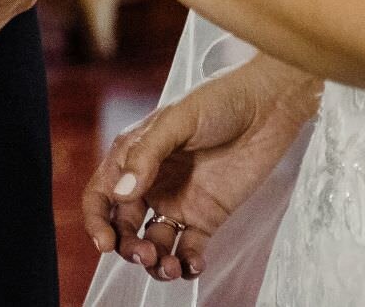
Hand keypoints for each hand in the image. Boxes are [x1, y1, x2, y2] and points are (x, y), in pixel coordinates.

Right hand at [82, 56, 320, 282]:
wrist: (267, 105)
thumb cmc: (219, 99)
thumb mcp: (178, 119)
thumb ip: (147, 155)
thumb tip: (122, 193)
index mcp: (134, 156)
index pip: (101, 196)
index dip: (97, 222)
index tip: (106, 243)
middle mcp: (151, 183)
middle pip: (124, 227)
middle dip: (128, 248)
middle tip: (146, 253)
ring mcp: (178, 201)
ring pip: (154, 243)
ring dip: (155, 262)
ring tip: (169, 266)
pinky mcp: (206, 216)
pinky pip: (188, 248)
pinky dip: (186, 264)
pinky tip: (193, 265)